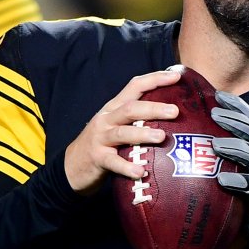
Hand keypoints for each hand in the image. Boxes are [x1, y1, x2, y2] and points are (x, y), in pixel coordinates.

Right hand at [64, 69, 181, 193]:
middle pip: (131, 108)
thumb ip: (138, 118)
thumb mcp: (117, 124)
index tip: (176, 77)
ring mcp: (101, 138)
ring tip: (161, 137)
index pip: (135, 86)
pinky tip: (141, 171)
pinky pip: (114, 162)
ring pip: (122, 133)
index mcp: (115, 107)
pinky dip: (127, 167)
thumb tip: (174, 114)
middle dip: (153, 108)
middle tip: (175, 111)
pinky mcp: (97, 158)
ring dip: (142, 133)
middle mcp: (107, 119)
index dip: (155, 79)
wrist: (72, 165)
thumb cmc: (104, 143)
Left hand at [210, 91, 248, 236]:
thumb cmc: (246, 188)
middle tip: (214, 114)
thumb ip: (224, 147)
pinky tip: (222, 180)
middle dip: (234, 121)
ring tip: (215, 145)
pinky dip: (238, 181)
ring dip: (233, 147)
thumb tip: (195, 131)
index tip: (218, 95)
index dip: (237, 106)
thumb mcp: (237, 164)